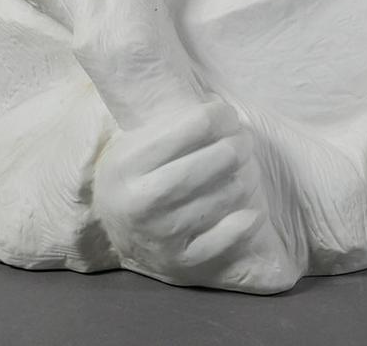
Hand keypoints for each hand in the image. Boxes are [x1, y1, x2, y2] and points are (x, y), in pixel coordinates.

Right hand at [94, 98, 298, 291]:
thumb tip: (219, 103)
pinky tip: (252, 210)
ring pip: (226, 196)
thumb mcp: (136, 141)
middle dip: (239, 144)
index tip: (226, 114)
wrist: (114, 228)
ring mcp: (160, 235)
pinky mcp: (180, 262)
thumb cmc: (137, 172)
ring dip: (246, 177)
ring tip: (247, 167)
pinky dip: (245, 223)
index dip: (220, 115)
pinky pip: (226, 240)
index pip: (196, 126)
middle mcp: (140, 201)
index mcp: (127, 163)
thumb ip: (169, 120)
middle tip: (243, 140)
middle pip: (216, 160)